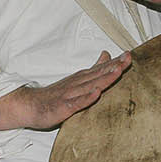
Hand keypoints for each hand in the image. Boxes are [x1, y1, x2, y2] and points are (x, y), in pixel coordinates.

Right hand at [0, 50, 131, 131]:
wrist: (31, 105)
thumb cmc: (56, 94)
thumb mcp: (78, 79)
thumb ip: (94, 68)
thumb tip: (107, 54)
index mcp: (83, 78)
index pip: (101, 68)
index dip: (116, 62)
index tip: (129, 55)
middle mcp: (78, 83)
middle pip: (99, 74)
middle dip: (114, 66)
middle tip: (128, 58)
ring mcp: (71, 94)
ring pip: (90, 85)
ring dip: (104, 78)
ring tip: (117, 71)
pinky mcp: (64, 107)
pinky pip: (77, 102)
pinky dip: (87, 97)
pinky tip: (96, 93)